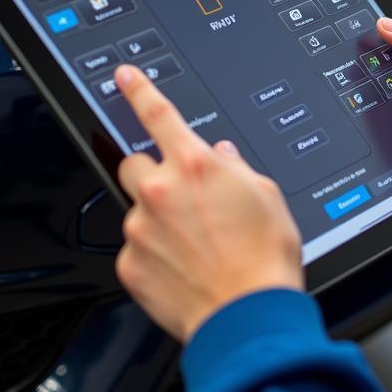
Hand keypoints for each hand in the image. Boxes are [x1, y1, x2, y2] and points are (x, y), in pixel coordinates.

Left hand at [113, 64, 302, 342]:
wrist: (247, 315)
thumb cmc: (264, 257)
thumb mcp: (266, 196)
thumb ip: (236, 169)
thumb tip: (222, 158)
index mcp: (196, 165)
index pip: (157, 114)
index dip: (138, 90)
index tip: (124, 76)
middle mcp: (160, 191)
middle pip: (134, 163)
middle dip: (152, 172)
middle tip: (179, 196)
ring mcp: (140, 229)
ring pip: (137, 210)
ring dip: (157, 219)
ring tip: (193, 246)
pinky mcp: (130, 265)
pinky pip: (136, 249)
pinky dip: (154, 254)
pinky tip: (183, 268)